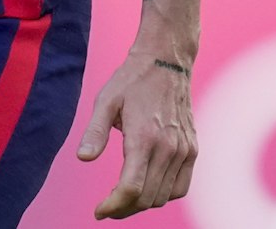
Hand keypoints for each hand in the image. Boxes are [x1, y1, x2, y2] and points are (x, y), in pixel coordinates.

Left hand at [77, 49, 197, 218]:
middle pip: (147, 197)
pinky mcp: (192, 150)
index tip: (98, 211)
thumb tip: (82, 157)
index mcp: (144, 137)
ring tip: (122, 200)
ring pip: (164, 196)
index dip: (113, 205)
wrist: (165, 63)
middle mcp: (168, 148)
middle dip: (124, 209)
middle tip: (106, 208)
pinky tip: (147, 189)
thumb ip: (95, 131)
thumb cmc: (130, 81)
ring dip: (143, 204)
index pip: (131, 187)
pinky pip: (181, 186)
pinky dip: (164, 195)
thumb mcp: (105, 101)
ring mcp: (184, 151)